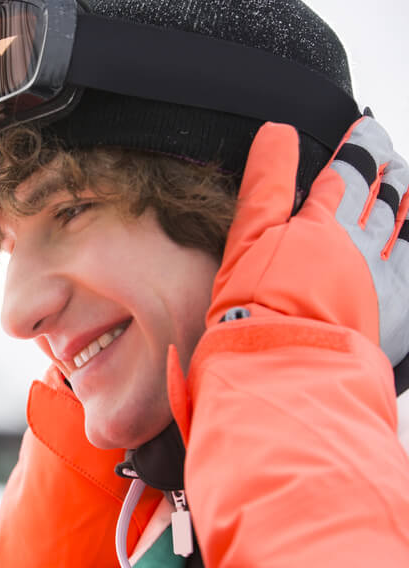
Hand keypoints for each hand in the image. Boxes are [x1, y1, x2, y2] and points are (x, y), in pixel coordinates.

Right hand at [209, 117, 408, 366]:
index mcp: (322, 224)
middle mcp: (361, 246)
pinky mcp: (400, 311)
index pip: (347, 172)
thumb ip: (264, 184)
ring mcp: (384, 278)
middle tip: (394, 160)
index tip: (366, 128)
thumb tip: (277, 132)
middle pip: (387, 198)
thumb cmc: (257, 309)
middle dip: (391, 174)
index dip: (359, 146)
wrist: (289, 367)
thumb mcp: (246, 239)